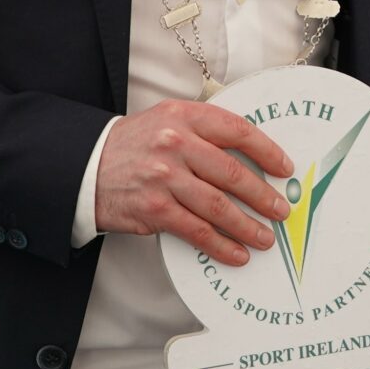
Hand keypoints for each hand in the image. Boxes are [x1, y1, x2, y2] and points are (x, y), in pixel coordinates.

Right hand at [93, 99, 294, 265]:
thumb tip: (252, 158)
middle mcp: (175, 144)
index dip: (267, 151)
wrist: (85, 166)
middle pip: (232, 173)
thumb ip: (205, 132)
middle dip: (263, 196)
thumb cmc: (135, 144)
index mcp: (184, 116)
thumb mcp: (168, 121)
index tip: (284, 168)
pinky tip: (235, 252)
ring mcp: (164, 177)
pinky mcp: (154, 209)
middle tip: (281, 209)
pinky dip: (220, 244)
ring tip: (265, 237)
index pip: (237, 130)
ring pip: (218, 206)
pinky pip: (196, 230)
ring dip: (247, 225)